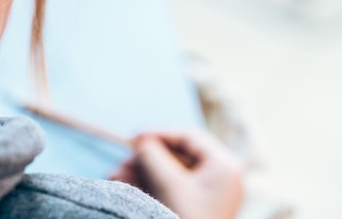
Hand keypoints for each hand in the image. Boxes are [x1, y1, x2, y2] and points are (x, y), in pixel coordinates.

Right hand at [110, 131, 243, 218]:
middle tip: (122, 163)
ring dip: (143, 173)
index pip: (189, 137)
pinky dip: (151, 186)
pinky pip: (174, 188)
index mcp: (224, 165)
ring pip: (172, 172)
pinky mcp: (199, 207)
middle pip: (179, 155)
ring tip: (117, 178)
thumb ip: (153, 155)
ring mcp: (212, 193)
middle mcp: (222, 176)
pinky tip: (127, 188)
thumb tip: (142, 142)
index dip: (159, 134)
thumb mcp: (168, 183)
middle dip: (146, 159)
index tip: (134, 138)